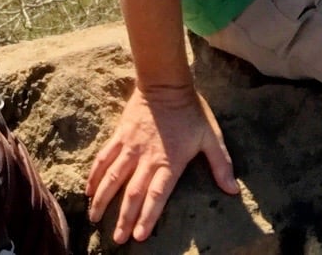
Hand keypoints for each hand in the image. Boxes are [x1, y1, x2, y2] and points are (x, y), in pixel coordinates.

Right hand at [85, 83, 237, 244]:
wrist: (165, 83)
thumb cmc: (190, 111)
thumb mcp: (211, 136)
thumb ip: (220, 164)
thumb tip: (232, 191)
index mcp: (169, 162)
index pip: (156, 195)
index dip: (147, 217)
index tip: (138, 236)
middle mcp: (146, 158)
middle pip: (132, 192)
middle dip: (123, 217)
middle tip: (117, 239)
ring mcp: (130, 147)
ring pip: (112, 177)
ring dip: (103, 199)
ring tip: (95, 219)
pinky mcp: (119, 136)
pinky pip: (103, 158)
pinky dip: (95, 175)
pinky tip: (88, 190)